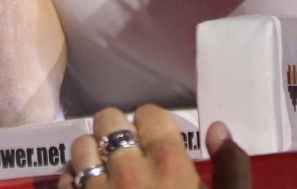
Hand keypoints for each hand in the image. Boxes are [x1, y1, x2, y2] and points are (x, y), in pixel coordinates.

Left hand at [66, 106, 249, 188]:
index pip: (149, 114)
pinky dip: (73, 181)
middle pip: (108, 120)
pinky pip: (64, 180)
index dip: (151, 122)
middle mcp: (129, 173)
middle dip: (116, 129)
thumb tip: (219, 129)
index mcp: (170, 167)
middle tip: (127, 148)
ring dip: (92, 154)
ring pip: (81, 147)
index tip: (154, 136)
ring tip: (105, 168)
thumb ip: (232, 168)